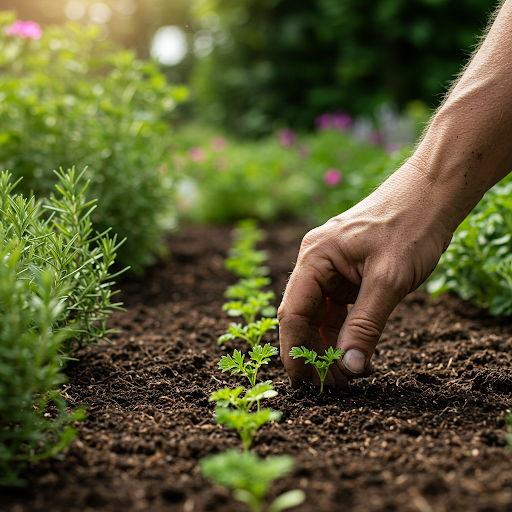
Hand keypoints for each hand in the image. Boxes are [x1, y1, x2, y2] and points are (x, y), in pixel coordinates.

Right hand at [278, 161, 454, 390]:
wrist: (433, 193)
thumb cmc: (410, 225)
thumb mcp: (388, 280)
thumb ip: (366, 325)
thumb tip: (349, 367)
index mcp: (315, 258)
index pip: (292, 312)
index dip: (294, 351)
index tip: (302, 384)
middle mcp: (316, 263)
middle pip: (304, 317)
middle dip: (315, 353)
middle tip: (334, 387)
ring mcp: (332, 268)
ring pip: (322, 316)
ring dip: (331, 346)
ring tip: (348, 376)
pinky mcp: (349, 274)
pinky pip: (340, 309)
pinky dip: (347, 332)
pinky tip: (358, 352)